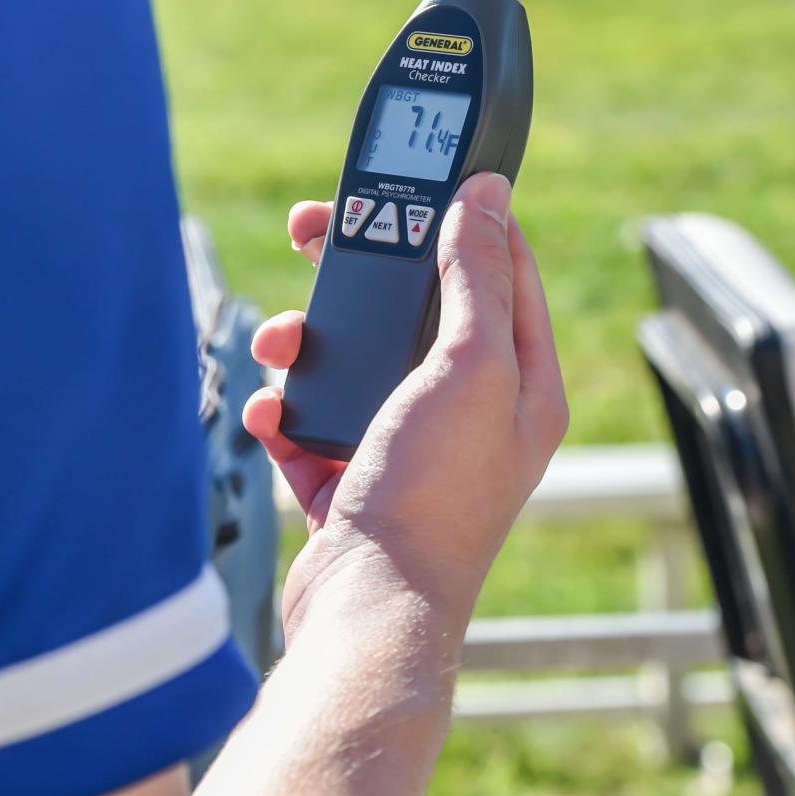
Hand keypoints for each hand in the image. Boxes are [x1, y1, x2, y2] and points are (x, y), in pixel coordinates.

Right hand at [244, 172, 568, 634]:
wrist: (368, 614)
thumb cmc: (433, 495)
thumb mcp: (468, 366)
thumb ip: (477, 276)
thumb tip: (489, 194)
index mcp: (521, 383)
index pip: (505, 272)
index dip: (465, 220)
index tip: (422, 181)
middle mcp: (474, 412)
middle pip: (418, 309)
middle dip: (364, 275)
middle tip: (314, 233)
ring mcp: (413, 446)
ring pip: (358, 360)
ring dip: (310, 344)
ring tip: (279, 345)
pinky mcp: (358, 478)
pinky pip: (317, 422)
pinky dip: (288, 413)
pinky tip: (273, 416)